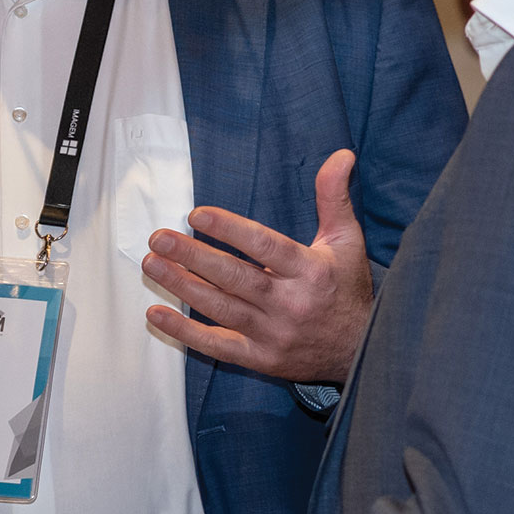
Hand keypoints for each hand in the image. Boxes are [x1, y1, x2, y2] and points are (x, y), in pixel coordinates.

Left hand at [143, 149, 371, 381]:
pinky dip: (185, 333)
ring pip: (221, 309)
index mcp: (311, 271)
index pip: (265, 246)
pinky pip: (217, 346)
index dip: (229, 230)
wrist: (360, 352)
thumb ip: (334, 196)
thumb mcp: (347, 240)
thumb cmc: (347, 288)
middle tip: (159, 237)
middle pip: (235, 278)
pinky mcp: (260, 358)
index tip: (197, 214)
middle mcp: (291, 304)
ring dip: (183, 286)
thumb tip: (341, 154)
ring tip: (153, 264)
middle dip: (193, 257)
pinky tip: (156, 314)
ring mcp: (274, 335)